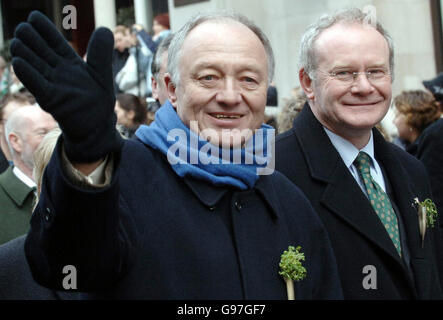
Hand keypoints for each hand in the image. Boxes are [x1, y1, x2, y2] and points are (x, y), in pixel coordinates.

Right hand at [11, 11, 121, 162]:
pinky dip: (28, 74)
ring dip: (25, 54)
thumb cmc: (98, 100)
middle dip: (30, 39)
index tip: (34, 17)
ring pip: (34, 65)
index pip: (53, 41)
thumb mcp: (102, 73)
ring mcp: (52, 84)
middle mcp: (57, 71)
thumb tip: (105, 29)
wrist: (97, 126)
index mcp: (68, 62)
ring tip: (18, 43)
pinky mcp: (50, 99)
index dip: (44, 29)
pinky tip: (18, 63)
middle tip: (23, 29)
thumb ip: (101, 52)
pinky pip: (37, 85)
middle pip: (39, 50)